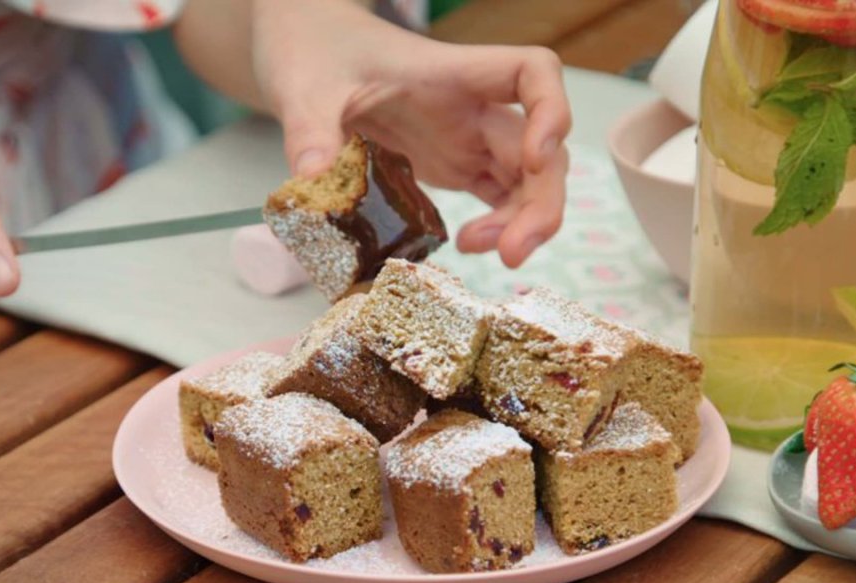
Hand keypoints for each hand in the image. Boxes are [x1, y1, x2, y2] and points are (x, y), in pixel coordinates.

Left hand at [252, 0, 571, 267]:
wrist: (308, 54)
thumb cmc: (316, 52)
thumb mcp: (303, 86)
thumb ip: (311, 127)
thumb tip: (311, 177)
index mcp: (452, 74)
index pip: (534, 73)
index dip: (553, 111)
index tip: (536, 157)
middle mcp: (473, 108)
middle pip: (542, 148)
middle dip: (542, 201)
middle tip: (513, 253)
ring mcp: (468, 140)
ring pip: (527, 181)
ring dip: (524, 222)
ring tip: (494, 256)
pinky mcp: (455, 167)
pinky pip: (498, 197)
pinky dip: (499, 226)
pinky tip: (470, 246)